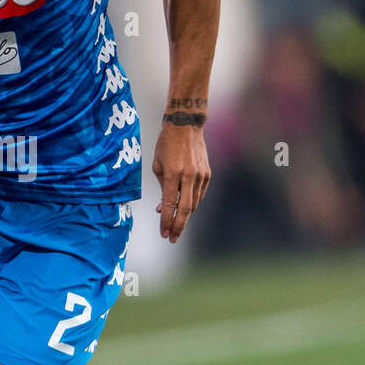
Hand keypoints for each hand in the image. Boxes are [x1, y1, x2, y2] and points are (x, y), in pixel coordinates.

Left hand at [152, 121, 210, 242]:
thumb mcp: (157, 165)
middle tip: (172, 238)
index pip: (169, 204)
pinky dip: (192, 202)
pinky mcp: (207, 174)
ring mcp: (200, 175)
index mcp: (173, 174)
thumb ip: (161, 188)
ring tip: (175, 223)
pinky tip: (184, 206)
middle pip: (186, 209)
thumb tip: (162, 208)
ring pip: (194, 203)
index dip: (166, 221)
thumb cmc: (166, 145)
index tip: (163, 234)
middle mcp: (188, 176)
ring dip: (184, 215)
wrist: (186, 126)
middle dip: (178, 226)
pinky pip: (199, 194)